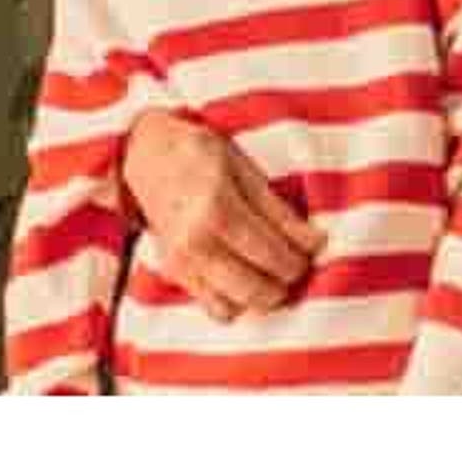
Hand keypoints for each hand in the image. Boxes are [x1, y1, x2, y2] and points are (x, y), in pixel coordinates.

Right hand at [117, 110, 325, 321]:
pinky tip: (246, 278)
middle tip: (295, 261)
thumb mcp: (244, 169)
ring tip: (273, 272)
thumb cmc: (200, 154)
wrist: (146, 154)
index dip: (302, 257)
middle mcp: (196, 243)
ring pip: (237, 306)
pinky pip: (214, 308)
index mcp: (217, 210)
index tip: (314, 247)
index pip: (273, 254)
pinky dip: (237, 302)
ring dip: (263, 296)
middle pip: (258, 289)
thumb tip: (315, 242)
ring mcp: (182, 262)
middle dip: (286, 280)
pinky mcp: (175, 272)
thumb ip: (278, 210)